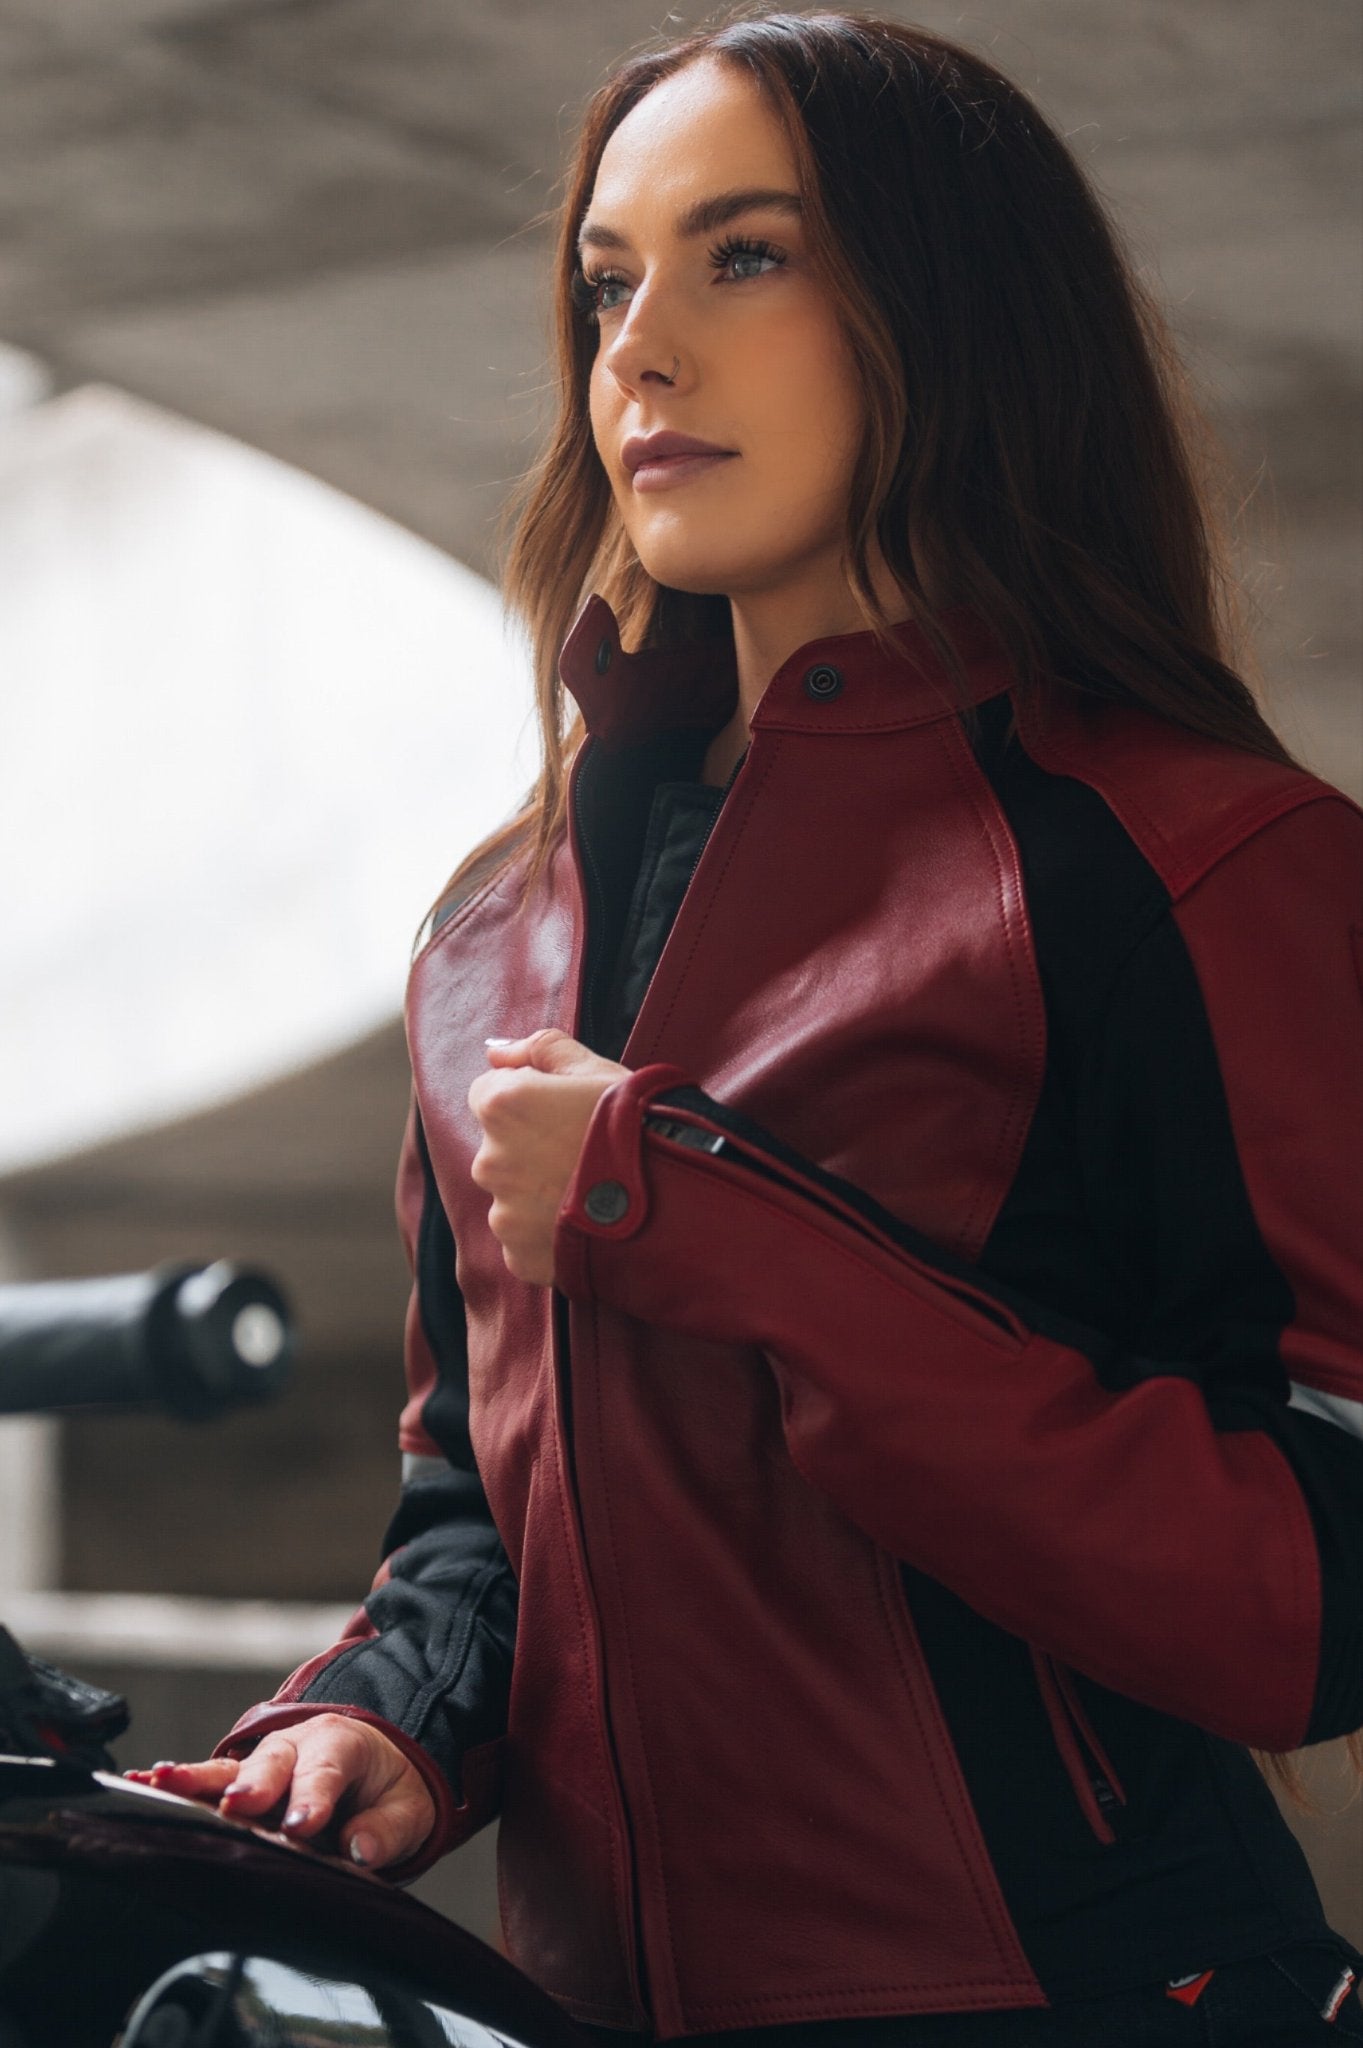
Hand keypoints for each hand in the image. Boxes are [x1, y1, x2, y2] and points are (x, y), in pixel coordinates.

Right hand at [124, 1714, 434, 1869]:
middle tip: (237, 1807)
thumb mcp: (409, 1810)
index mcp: (343, 1744)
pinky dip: (175, 1785)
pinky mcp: (239, 1784)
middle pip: (272, 1764)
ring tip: (163, 1782)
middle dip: (254, 1786)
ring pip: (228, 1770)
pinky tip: (139, 1784)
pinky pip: (206, 1783)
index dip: (314, 1797)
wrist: (375, 1766)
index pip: (328, 1770)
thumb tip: (361, 1850)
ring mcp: (263, 1764)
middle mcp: (296, 1747)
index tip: (303, 1825)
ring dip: (197, 1779)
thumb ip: (386, 1830)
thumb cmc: (389, 1791)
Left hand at [468, 1028, 628, 1284]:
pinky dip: (548, 1233)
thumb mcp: (597, 1070)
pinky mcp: (519, 1255)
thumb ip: (541, 1049)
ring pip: (513, 1196)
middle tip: (582, 1153)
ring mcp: (503, 1214)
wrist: (676, 1202)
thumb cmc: (639, 1127)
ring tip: (591, 1192)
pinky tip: (587, 1223)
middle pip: (499, 1148)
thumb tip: (498, 1053)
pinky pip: (525, 1238)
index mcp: (501, 1106)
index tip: (562, 1111)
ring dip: (540, 1193)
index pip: (487, 1093)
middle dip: (530, 1148)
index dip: (526, 1098)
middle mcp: (490, 1161)